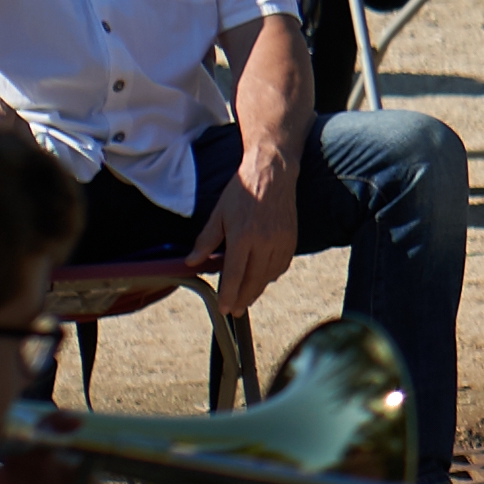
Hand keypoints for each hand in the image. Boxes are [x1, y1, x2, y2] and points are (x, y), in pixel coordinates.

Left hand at [209, 163, 302, 317]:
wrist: (272, 173)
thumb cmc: (241, 191)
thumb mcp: (218, 213)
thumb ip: (206, 240)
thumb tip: (192, 262)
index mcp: (243, 236)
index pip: (235, 274)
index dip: (229, 294)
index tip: (225, 308)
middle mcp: (264, 242)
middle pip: (254, 280)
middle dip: (244, 299)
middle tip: (235, 311)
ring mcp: (281, 241)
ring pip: (269, 276)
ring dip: (257, 289)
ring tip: (247, 298)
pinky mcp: (291, 239)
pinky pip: (281, 266)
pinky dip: (271, 276)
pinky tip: (263, 279)